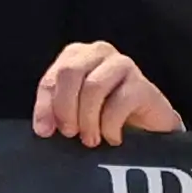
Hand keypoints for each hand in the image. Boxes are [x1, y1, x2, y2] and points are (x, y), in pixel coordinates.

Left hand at [31, 39, 183, 145]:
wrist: (148, 125)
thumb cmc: (106, 115)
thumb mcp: (74, 112)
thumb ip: (55, 113)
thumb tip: (43, 129)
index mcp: (76, 55)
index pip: (50, 79)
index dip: (45, 107)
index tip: (45, 132)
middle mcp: (99, 52)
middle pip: (69, 73)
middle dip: (65, 109)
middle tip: (70, 133)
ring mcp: (123, 65)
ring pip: (93, 87)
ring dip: (88, 120)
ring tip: (91, 140)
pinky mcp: (142, 84)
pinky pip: (118, 104)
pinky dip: (110, 127)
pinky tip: (112, 138)